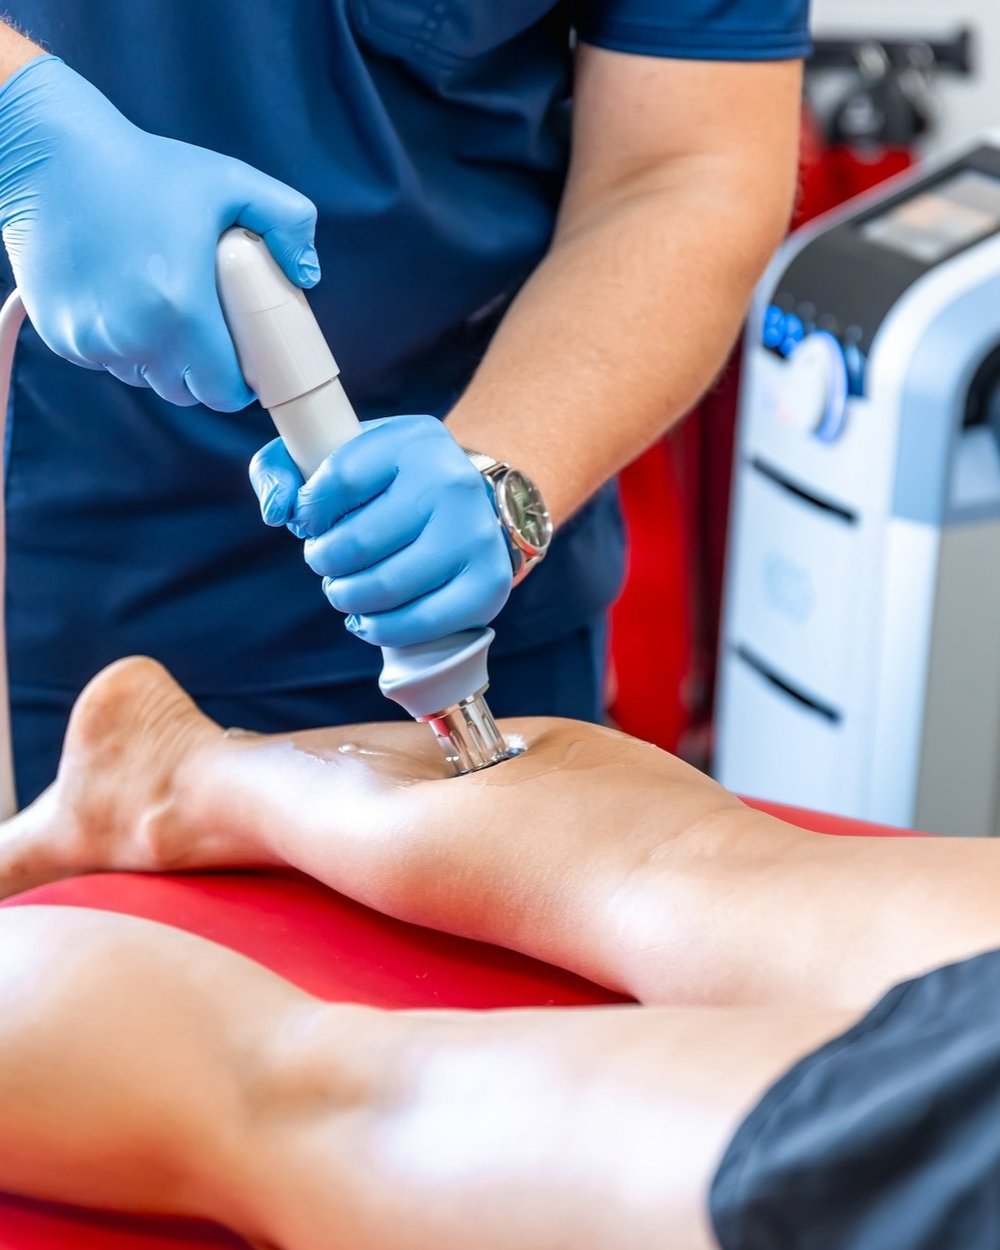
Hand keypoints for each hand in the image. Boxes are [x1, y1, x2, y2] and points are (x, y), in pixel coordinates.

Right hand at [0, 55, 317, 409]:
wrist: (49, 153)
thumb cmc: (145, 167)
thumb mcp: (231, 182)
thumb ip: (287, 221)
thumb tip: (307, 274)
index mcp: (179, 309)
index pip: (222, 392)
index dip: (239, 383)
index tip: (243, 360)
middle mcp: (132, 335)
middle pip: (184, 391)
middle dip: (203, 371)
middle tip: (208, 329)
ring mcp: (91, 339)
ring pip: (144, 378)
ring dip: (160, 358)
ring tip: (163, 307)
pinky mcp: (60, 334)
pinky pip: (106, 360)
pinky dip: (120, 343)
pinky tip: (123, 297)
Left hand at [250, 415, 513, 647]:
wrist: (464, 508)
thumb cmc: (386, 486)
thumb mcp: (337, 455)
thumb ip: (282, 468)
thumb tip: (278, 511)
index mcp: (413, 441)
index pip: (337, 481)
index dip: (309, 512)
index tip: (310, 522)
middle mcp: (452, 483)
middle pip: (356, 543)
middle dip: (324, 561)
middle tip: (326, 562)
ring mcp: (475, 536)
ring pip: (383, 588)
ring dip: (346, 597)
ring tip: (345, 588)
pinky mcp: (487, 584)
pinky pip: (417, 623)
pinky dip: (379, 629)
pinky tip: (368, 616)